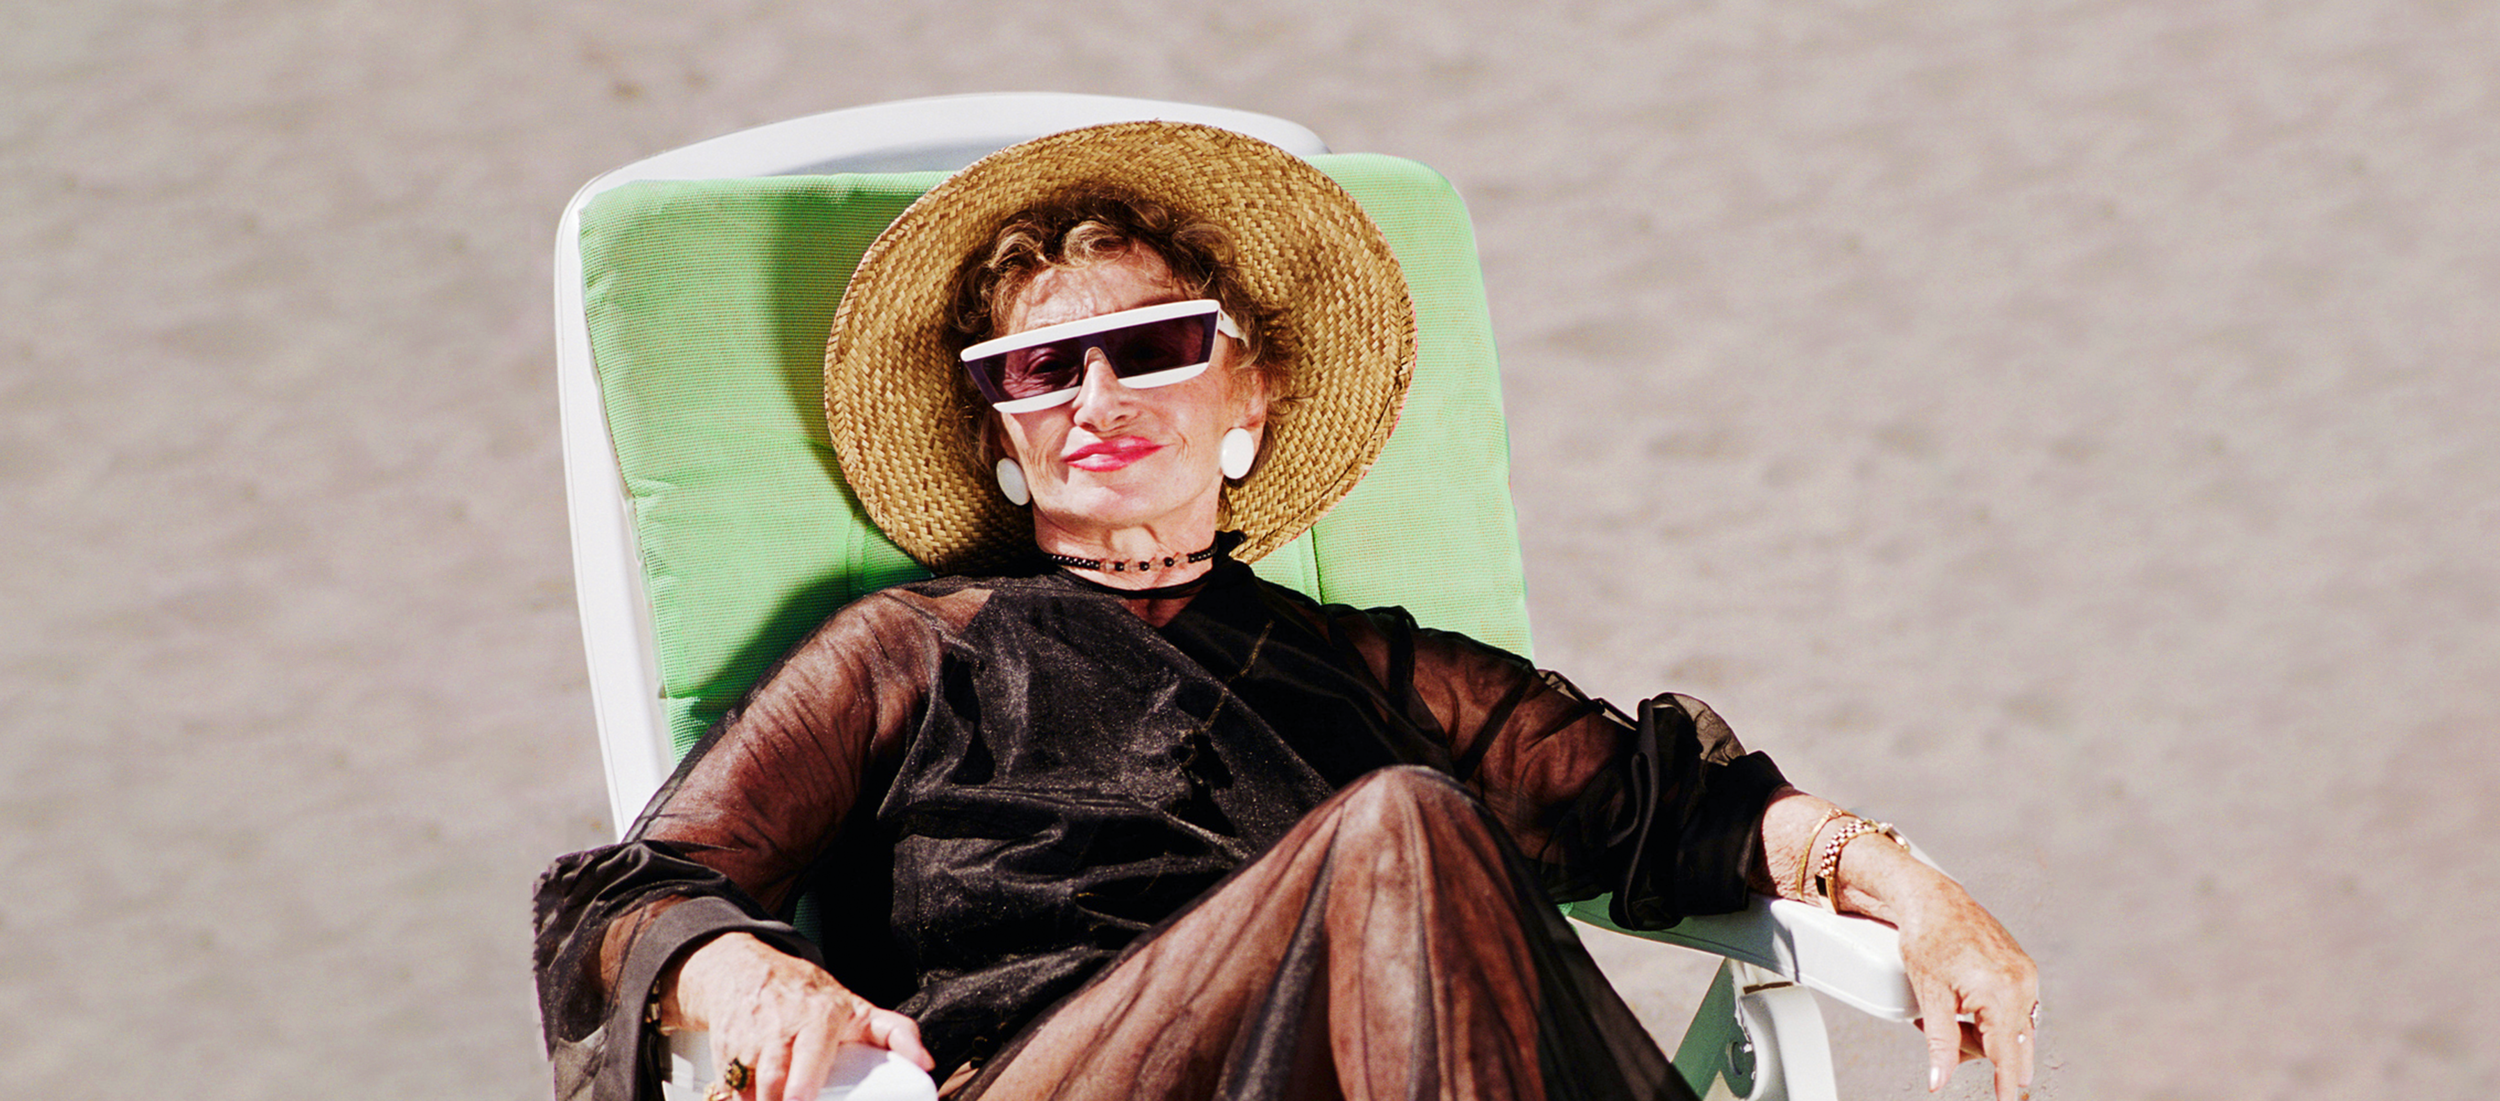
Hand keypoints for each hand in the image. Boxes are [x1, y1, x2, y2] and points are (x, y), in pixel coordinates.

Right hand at [660, 932, 934, 1100]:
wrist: (744, 970)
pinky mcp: (723, 1053)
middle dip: (780, 1100)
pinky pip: (730, 1089)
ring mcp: (748, 1040)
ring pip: (750, 1086)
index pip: (809, 1051)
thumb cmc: (807, 995)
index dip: (803, 1081)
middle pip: (774, 1078)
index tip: (801, 1099)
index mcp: (819, 1016)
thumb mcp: (855, 1007)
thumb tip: (925, 1062)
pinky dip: (743, 1099)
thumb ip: (893, 1032)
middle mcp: (781, 1026)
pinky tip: (757, 1098)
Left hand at [1890, 876, 2037, 1099]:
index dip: (2006, 1084)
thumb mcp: (1929, 996)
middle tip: (1946, 1037)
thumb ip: (1940, 1044)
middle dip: (1980, 1051)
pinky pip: (2014, 1008)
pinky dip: (1989, 1015)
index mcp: (2001, 993)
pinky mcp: (2021, 969)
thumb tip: (1939, 1080)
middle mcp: (2022, 984)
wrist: (1933, 899)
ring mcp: (2025, 975)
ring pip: (2011, 1028)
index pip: (2007, 1054)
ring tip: (1946, 1011)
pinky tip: (1963, 1002)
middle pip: (2012, 1045)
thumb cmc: (1928, 937)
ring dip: (1980, 1032)